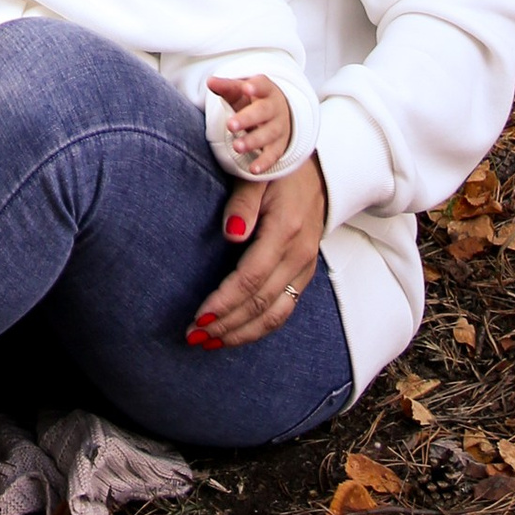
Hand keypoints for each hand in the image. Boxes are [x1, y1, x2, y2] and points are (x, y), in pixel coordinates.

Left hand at [189, 156, 327, 350]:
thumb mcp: (257, 176)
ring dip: (242, 333)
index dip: (224, 301)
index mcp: (284, 232)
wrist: (320, 171)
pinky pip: (284, 309)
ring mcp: (305, 267)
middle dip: (226, 324)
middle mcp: (298, 255)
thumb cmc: (279, 171)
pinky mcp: (305, 274)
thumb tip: (231, 234)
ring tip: (210, 342)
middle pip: (261, 303)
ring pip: (275, 314)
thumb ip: (242, 203)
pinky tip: (237, 333)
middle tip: (194, 336)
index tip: (199, 317)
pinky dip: (260, 327)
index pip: (251, 278)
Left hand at [207, 72, 292, 174]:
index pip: (263, 85)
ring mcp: (279, 128)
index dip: (256, 86)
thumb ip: (226, 87)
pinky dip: (264, 163)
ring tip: (236, 147)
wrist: (279, 114)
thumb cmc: (253, 100)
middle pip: (264, 112)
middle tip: (230, 125)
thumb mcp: (241, 91)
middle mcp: (275, 109)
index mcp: (266, 90)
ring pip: (268, 134)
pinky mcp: (279, 146)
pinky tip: (253, 170)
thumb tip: (210, 81)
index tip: (246, 88)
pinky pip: (273, 155)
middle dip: (247, 119)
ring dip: (253, 141)